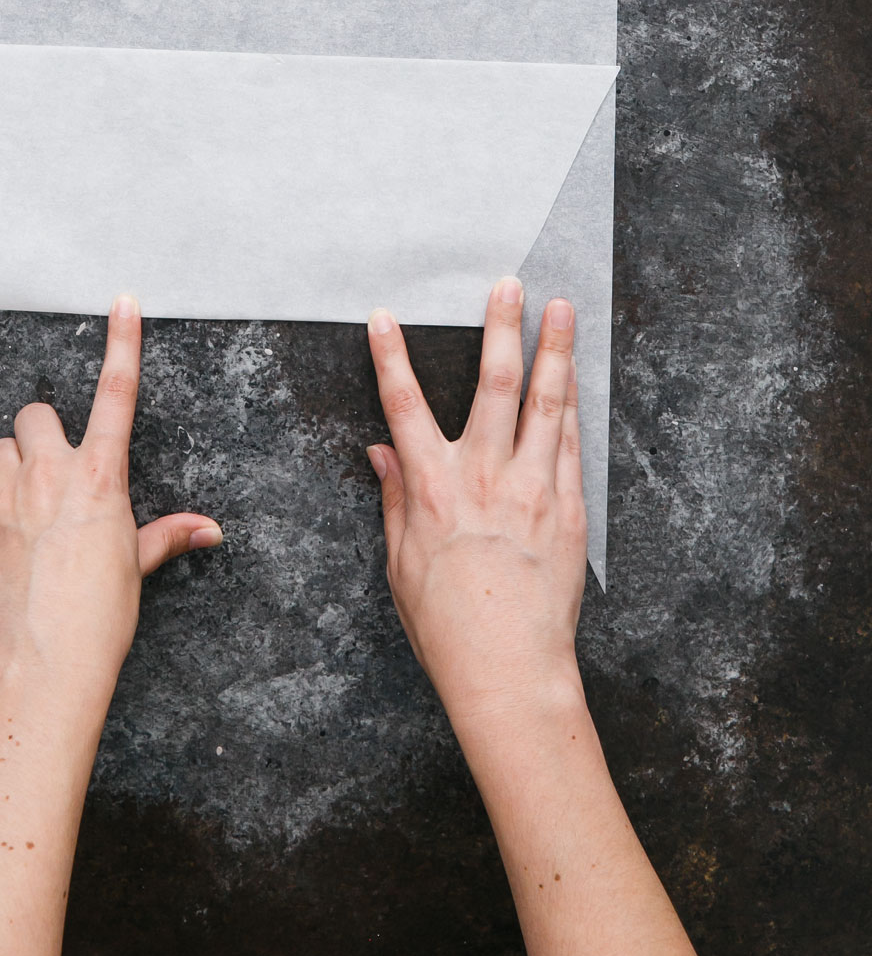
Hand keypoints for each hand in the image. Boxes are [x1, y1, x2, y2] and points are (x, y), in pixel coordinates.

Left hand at [0, 294, 222, 705]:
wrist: (43, 663)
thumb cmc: (99, 616)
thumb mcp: (137, 567)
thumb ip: (166, 536)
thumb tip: (208, 530)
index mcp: (99, 477)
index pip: (117, 392)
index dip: (122, 342)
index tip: (123, 302)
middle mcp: (50, 476)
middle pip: (35, 415)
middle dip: (43, 433)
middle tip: (56, 466)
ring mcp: (6, 501)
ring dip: (13, 466)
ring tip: (31, 503)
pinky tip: (12, 547)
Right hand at [366, 279, 586, 743]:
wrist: (509, 671)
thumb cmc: (446, 627)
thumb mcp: (400, 564)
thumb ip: (393, 498)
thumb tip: (382, 451)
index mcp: (431, 488)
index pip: (404, 405)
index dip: (391, 356)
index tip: (385, 317)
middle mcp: (484, 477)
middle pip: (493, 384)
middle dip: (500, 327)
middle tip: (509, 284)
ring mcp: (532, 489)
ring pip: (546, 402)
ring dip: (554, 350)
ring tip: (562, 309)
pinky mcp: (567, 509)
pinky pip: (570, 444)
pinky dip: (571, 406)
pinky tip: (574, 379)